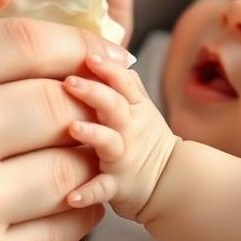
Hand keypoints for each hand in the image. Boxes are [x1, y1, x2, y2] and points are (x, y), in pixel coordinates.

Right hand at [0, 19, 133, 240]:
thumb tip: (43, 56)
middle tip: (90, 105)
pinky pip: (65, 228)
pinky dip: (79, 209)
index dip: (78, 43)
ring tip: (77, 153)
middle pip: (62, 104)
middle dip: (85, 101)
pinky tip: (71, 199)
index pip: (32, 42)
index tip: (95, 52)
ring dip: (84, 158)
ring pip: (73, 167)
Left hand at [61, 54, 178, 220]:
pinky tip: (71, 197)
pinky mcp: (117, 186)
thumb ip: (115, 78)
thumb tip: (86, 44)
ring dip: (92, 134)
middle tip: (70, 82)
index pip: (122, 80)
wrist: (170, 181)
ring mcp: (123, 156)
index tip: (88, 56)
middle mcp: (129, 127)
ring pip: (108, 142)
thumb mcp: (135, 103)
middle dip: (94, 92)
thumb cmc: (140, 136)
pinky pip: (102, 189)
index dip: (107, 67)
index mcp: (132, 105)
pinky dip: (88, 193)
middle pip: (114, 104)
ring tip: (74, 128)